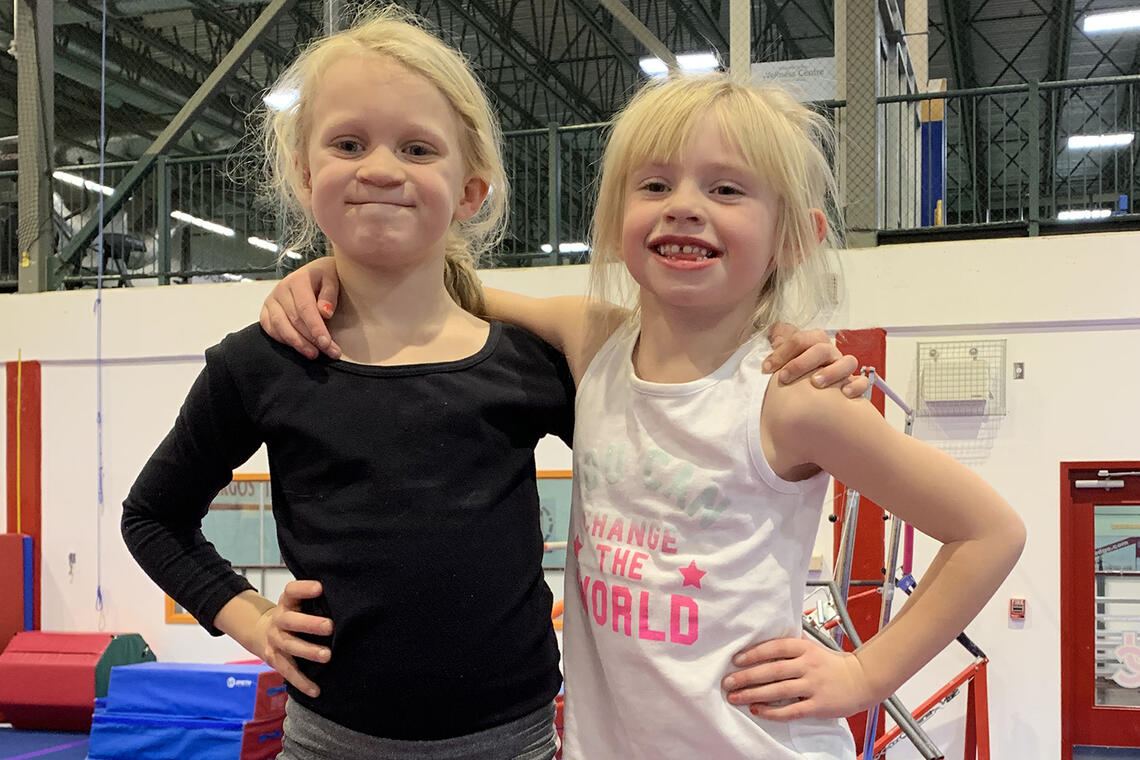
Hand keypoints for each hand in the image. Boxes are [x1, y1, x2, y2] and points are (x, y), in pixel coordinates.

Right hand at [253, 580, 333, 697]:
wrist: (261, 632)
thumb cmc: (294, 614)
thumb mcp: (298, 601)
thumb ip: (316, 599)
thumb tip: (348, 593)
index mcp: (287, 602)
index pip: (291, 591)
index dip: (304, 588)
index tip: (320, 588)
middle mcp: (279, 620)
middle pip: (291, 621)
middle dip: (310, 624)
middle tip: (330, 627)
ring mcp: (276, 640)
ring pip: (291, 646)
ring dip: (309, 652)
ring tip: (327, 656)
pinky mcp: (275, 659)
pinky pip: (288, 672)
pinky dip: (302, 682)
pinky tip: (316, 690)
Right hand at [259, 257, 341, 359]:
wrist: (313, 273)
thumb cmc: (324, 277)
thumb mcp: (332, 278)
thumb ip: (330, 293)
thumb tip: (325, 313)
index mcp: (297, 280)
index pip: (305, 308)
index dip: (315, 327)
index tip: (326, 343)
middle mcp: (281, 290)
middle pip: (294, 320)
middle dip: (312, 340)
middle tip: (330, 352)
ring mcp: (271, 301)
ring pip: (280, 327)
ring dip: (298, 344)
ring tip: (314, 354)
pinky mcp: (266, 312)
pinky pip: (271, 330)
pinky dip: (284, 341)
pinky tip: (299, 348)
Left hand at [721, 636, 878, 720]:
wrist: (863, 679)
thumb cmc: (832, 664)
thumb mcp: (812, 648)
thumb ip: (790, 647)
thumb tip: (759, 645)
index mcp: (805, 648)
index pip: (774, 647)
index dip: (753, 653)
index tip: (736, 660)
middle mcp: (808, 665)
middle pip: (772, 670)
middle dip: (746, 677)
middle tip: (727, 682)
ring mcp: (813, 686)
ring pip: (778, 690)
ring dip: (753, 694)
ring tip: (736, 697)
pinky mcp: (818, 705)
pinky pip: (791, 710)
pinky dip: (773, 712)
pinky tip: (758, 710)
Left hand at [764, 324, 868, 397]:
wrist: (813, 396)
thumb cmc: (798, 375)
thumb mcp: (786, 360)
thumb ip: (781, 345)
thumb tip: (774, 331)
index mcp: (814, 344)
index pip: (801, 339)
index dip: (782, 352)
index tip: (766, 367)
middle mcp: (831, 354)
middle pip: (822, 348)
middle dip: (801, 362)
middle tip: (784, 377)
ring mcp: (844, 369)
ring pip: (847, 361)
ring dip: (831, 371)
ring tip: (815, 383)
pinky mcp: (855, 385)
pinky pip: (862, 382)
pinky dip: (856, 385)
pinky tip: (844, 393)